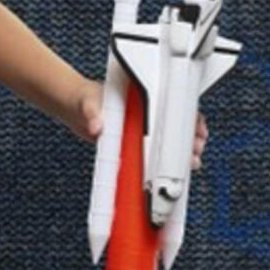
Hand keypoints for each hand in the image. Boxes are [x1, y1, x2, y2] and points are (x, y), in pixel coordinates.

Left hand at [71, 77, 211, 170]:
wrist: (73, 107)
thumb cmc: (84, 99)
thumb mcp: (88, 105)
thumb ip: (93, 115)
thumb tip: (97, 127)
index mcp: (140, 101)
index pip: (172, 107)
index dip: (188, 118)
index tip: (196, 131)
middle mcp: (145, 114)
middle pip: (176, 124)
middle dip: (191, 138)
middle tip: (196, 152)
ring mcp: (141, 128)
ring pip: (169, 139)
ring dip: (182, 151)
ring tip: (192, 162)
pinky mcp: (134, 141)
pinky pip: (155, 150)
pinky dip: (167, 160)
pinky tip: (174, 169)